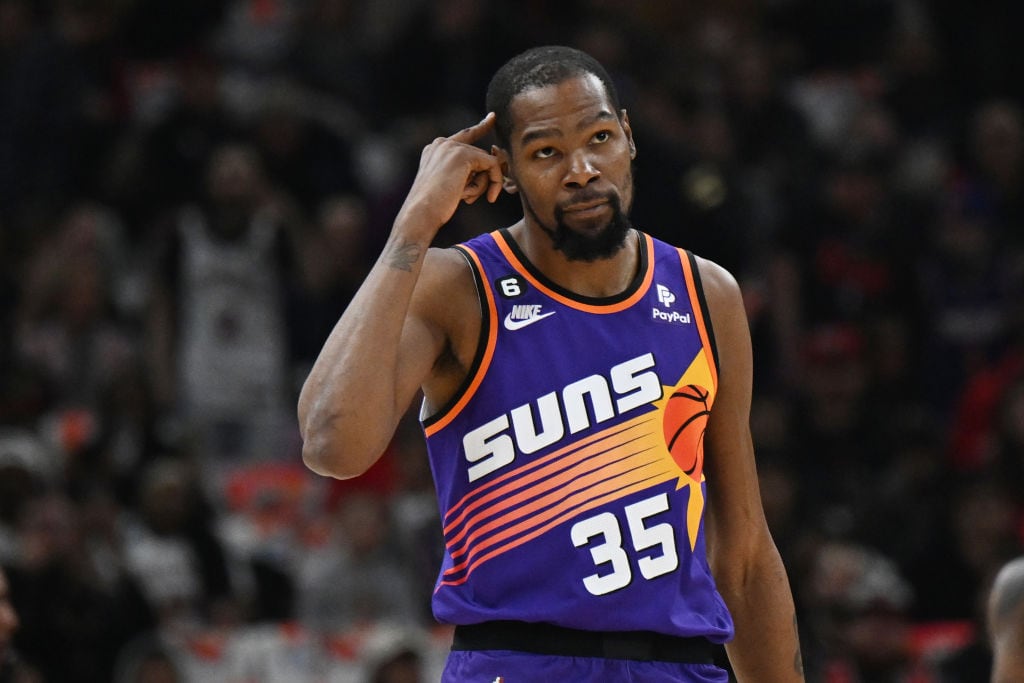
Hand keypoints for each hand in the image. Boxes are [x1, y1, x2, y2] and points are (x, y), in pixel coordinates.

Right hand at [398, 113, 503, 235]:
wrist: (421, 213)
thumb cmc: (434, 208)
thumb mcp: (449, 185)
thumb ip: (465, 172)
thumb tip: (492, 161)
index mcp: (435, 149)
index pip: (465, 135)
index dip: (481, 127)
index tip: (492, 117)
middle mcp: (442, 143)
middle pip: (480, 155)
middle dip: (483, 179)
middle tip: (478, 197)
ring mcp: (452, 147)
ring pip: (486, 162)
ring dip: (483, 184)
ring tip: (466, 198)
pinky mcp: (463, 155)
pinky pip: (492, 165)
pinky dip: (494, 182)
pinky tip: (489, 198)